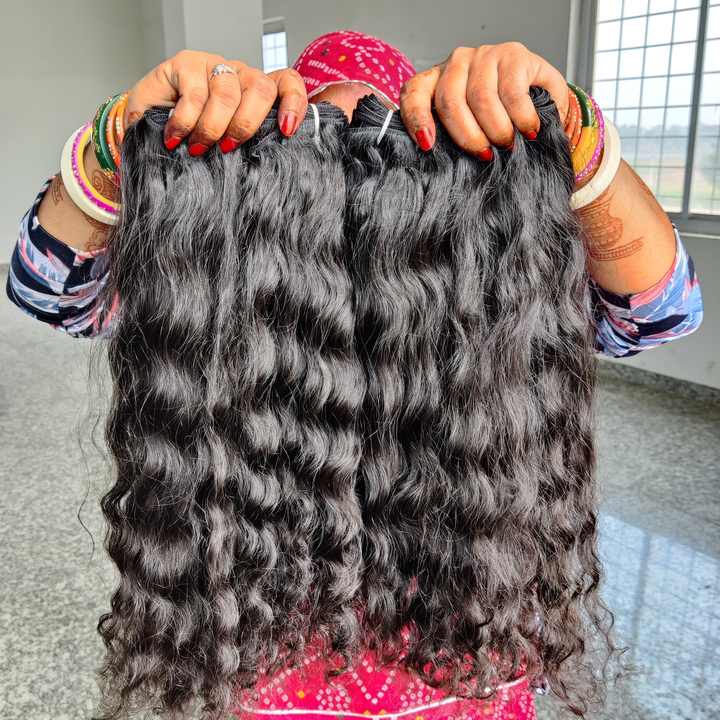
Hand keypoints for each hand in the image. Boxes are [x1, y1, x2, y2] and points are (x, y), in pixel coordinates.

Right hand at [123, 50, 307, 154]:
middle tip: (226, 148)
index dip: (293, 103)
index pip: (287, 84)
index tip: (286, 130)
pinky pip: (195, 94)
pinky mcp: (186, 63)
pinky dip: (186, 121)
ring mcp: (214, 66)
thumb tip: (272, 173)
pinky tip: (176, 136)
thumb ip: (248, 151)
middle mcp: (239, 76)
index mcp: (256, 94)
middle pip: (261, 89)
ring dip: (212, 127)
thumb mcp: (223, 147)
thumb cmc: (192, 141)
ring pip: (228, 93)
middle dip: (246, 125)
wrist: (145, 127)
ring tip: (197, 147)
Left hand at [399, 42, 569, 157]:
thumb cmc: (502, 124)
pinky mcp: (514, 54)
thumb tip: (432, 162)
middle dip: (467, 136)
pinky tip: (528, 130)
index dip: (417, 118)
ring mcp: (485, 55)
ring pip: (480, 98)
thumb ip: (450, 140)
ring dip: (496, 129)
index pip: (413, 93)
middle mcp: (457, 63)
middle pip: (449, 101)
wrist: (546, 104)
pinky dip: (520, 118)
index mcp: (437, 81)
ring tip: (508, 145)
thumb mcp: (472, 132)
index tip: (428, 145)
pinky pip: (512, 93)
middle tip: (485, 155)